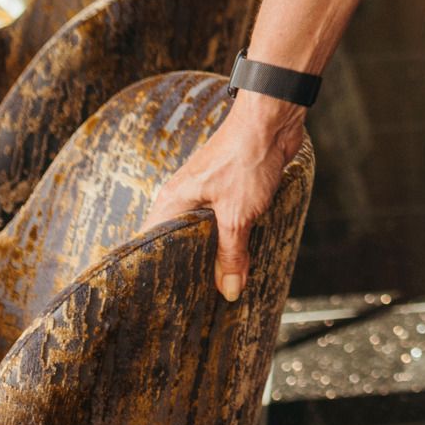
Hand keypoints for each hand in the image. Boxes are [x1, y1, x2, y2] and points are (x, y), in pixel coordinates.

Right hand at [145, 95, 305, 300]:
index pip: (151, 245)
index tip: (163, 300)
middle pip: (179, 242)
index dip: (157, 271)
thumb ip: (231, 254)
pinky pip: (225, 224)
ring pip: (205, 234)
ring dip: (215, 255)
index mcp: (172, 203)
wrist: (273, 121)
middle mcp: (184, 199)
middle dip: (191, 268)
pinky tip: (241, 259)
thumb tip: (229, 291)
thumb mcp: (237, 215)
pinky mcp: (229, 191)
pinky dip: (232, 240)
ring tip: (221, 287)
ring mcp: (207, 194)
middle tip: (197, 302)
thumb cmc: (246, 159)